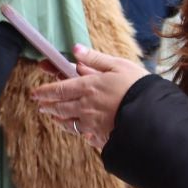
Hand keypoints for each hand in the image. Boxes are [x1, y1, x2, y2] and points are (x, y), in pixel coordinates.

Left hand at [27, 46, 148, 149]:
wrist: (152, 117)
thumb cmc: (138, 87)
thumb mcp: (118, 65)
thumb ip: (95, 59)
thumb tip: (76, 50)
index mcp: (88, 87)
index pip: (59, 89)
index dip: (45, 91)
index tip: (35, 93)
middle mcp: (85, 107)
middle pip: (60, 107)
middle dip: (48, 105)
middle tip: (40, 105)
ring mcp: (91, 124)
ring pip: (68, 123)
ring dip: (59, 119)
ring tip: (53, 117)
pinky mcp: (100, 137)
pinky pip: (84, 135)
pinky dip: (78, 132)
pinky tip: (78, 131)